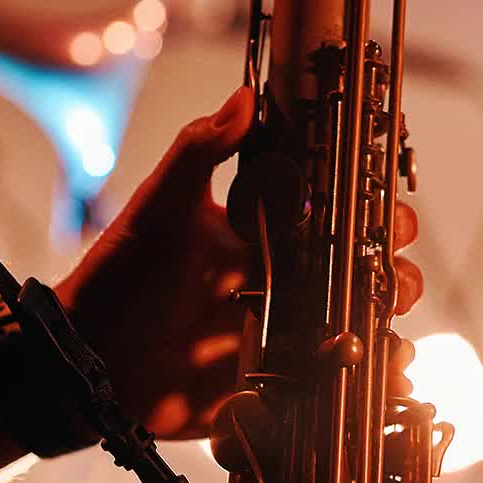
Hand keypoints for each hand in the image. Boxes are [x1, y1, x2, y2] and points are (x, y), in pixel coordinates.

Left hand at [57, 86, 424, 439]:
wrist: (88, 363)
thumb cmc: (119, 278)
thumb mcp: (160, 207)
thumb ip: (203, 151)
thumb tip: (246, 96)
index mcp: (265, 234)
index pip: (338, 211)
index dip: (374, 208)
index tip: (389, 210)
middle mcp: (285, 282)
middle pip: (365, 272)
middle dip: (394, 272)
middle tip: (389, 278)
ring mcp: (286, 335)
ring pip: (362, 328)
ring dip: (390, 331)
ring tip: (389, 340)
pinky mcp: (279, 385)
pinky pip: (337, 386)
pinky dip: (370, 386)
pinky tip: (382, 381)